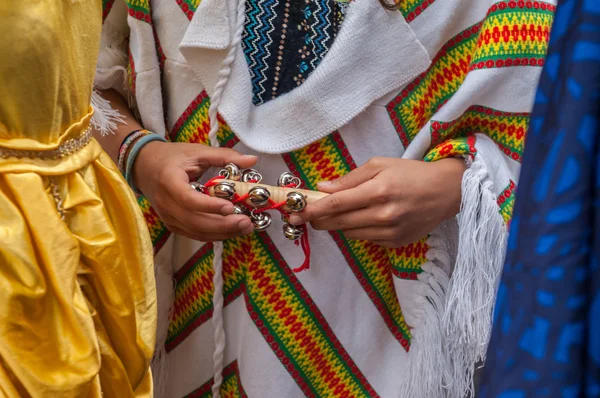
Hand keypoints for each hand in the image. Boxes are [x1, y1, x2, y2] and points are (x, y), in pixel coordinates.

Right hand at [133, 141, 257, 240]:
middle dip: (223, 225)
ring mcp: (167, 217)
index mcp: (169, 180)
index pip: (188, 199)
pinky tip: (232, 231)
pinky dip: (214, 235)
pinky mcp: (172, 224)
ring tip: (245, 228)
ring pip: (196, 232)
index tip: (231, 207)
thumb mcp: (197, 151)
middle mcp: (166, 203)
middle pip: (195, 221)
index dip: (210, 206)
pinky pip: (194, 234)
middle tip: (246, 222)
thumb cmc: (172, 157)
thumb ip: (224, 156)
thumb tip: (252, 160)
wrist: (144, 166)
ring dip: (222, 233)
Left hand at [288, 157, 464, 247]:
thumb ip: (350, 179)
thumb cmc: (410, 173)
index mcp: (378, 191)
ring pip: (350, 233)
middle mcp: (384, 214)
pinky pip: (366, 239)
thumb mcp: (380, 165)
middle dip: (318, 220)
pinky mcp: (396, 243)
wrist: (446, 192)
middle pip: (338, 223)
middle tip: (304, 216)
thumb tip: (322, 188)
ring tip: (340, 212)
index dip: (312, 210)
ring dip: (338, 224)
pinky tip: (366, 218)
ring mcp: (390, 232)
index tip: (295, 213)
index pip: (336, 204)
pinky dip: (358, 230)